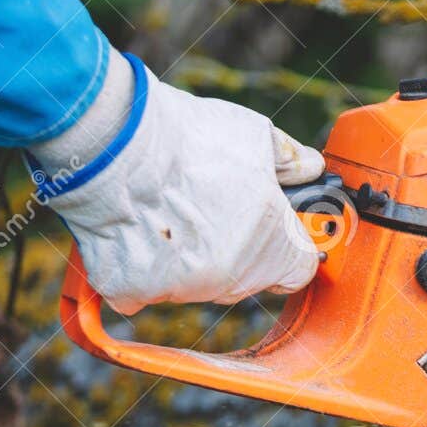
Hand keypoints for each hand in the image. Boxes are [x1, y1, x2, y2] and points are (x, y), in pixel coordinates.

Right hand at [30, 52, 321, 316]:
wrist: (115, 142)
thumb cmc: (189, 138)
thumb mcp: (257, 136)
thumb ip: (291, 162)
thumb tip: (312, 168)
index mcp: (273, 248)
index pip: (298, 271)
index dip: (288, 250)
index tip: (273, 233)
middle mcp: (232, 279)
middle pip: (245, 278)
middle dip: (235, 249)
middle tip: (208, 206)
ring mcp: (182, 289)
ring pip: (194, 284)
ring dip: (185, 259)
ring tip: (166, 208)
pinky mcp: (133, 290)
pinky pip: (140, 290)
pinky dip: (136, 268)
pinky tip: (132, 228)